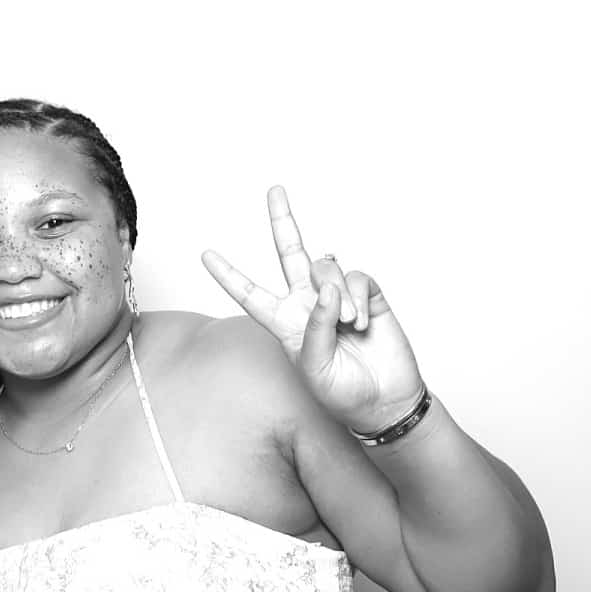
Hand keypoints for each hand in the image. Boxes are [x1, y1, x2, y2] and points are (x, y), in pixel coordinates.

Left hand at [202, 187, 423, 435]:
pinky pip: (358, 278)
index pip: (251, 295)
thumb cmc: (342, 393)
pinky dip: (358, 299)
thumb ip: (314, 328)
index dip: (229, 276)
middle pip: (290, 253)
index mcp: (285, 324)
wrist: (384, 401)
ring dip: (337, 296)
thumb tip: (325, 290)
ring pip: (327, 268)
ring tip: (347, 326)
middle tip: (274, 190)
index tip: (206, 254)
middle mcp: (307, 303)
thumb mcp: (315, 368)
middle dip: (283, 220)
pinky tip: (361, 323)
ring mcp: (337, 296)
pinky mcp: (368, 296)